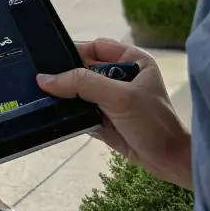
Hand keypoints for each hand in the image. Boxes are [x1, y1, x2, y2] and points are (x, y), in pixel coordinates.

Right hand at [37, 38, 191, 188]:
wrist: (168, 162)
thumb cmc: (152, 122)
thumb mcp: (119, 97)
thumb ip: (83, 84)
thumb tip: (45, 79)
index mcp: (132, 60)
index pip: (95, 47)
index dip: (74, 52)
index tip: (49, 62)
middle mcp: (121, 76)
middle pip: (84, 69)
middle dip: (66, 77)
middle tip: (41, 82)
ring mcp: (113, 98)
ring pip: (80, 91)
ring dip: (67, 97)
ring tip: (42, 98)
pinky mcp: (106, 118)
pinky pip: (81, 110)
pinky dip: (71, 114)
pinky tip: (56, 115)